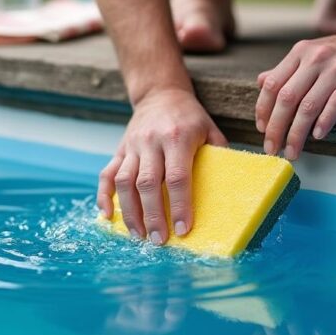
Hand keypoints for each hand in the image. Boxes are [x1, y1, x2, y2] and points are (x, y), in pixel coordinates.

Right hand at [98, 88, 226, 243]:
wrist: (160, 93)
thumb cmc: (190, 117)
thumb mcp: (210, 130)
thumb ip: (218, 155)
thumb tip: (231, 189)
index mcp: (177, 138)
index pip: (177, 177)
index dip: (179, 205)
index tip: (182, 229)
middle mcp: (151, 142)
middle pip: (147, 183)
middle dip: (152, 215)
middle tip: (159, 241)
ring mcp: (132, 146)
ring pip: (124, 182)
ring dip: (129, 212)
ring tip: (138, 235)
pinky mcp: (119, 149)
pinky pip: (106, 175)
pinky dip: (104, 196)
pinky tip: (108, 216)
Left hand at [255, 26, 335, 159]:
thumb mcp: (315, 52)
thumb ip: (289, 68)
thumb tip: (261, 82)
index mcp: (301, 52)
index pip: (272, 84)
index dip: (263, 110)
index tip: (263, 131)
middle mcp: (317, 58)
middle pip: (286, 98)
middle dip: (276, 128)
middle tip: (272, 149)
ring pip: (308, 105)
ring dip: (297, 133)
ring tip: (293, 151)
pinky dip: (324, 121)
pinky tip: (318, 136)